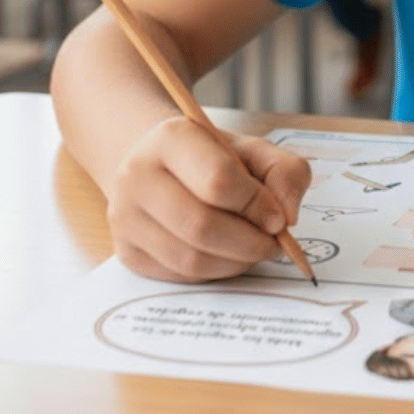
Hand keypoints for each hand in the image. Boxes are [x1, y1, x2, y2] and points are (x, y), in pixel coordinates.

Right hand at [105, 115, 311, 281]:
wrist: (161, 165)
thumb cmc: (215, 157)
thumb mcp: (256, 149)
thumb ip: (285, 172)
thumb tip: (287, 215)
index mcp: (172, 137)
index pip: (219, 181)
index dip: (257, 205)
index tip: (279, 217)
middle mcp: (138, 175)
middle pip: (201, 226)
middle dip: (250, 242)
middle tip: (274, 243)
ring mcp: (125, 216)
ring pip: (189, 258)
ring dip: (235, 262)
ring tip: (256, 250)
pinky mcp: (126, 250)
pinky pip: (178, 276)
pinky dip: (214, 273)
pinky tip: (230, 256)